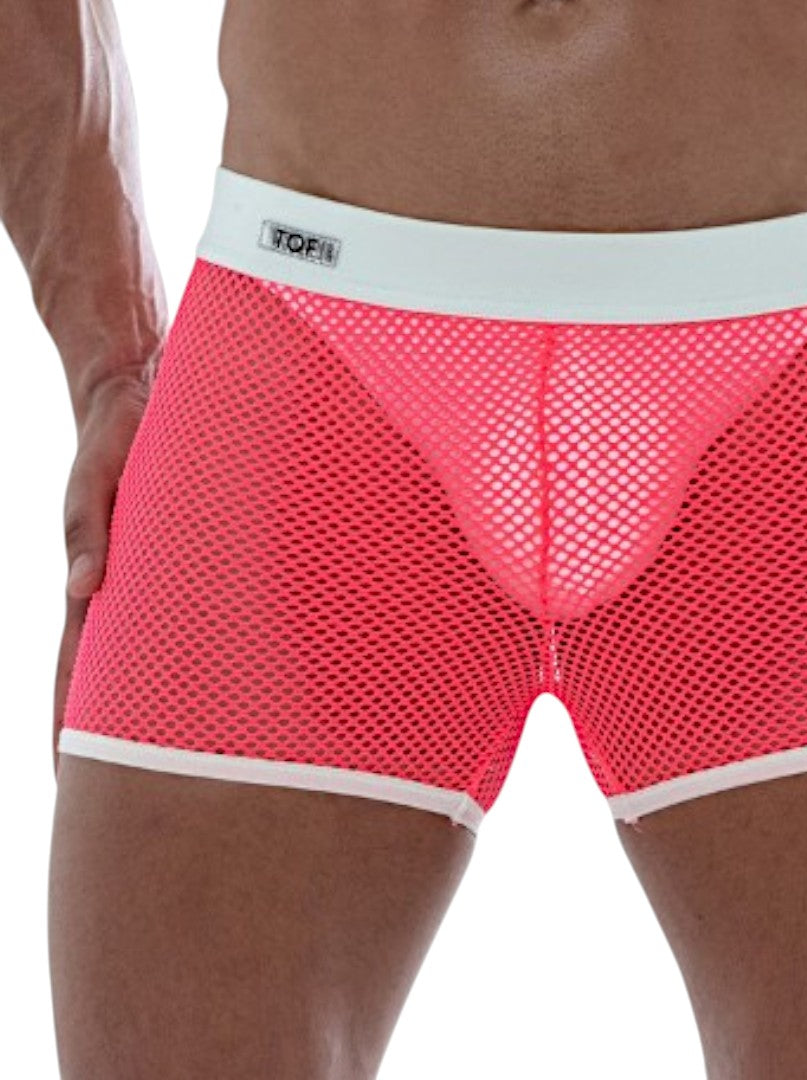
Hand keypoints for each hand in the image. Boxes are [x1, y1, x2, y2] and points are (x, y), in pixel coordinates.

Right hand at [53, 360, 156, 774]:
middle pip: (114, 682)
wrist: (136, 394)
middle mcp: (122, 593)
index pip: (79, 674)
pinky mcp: (178, 557)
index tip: (71, 781)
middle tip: (129, 800)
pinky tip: (213, 682)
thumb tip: (83, 589)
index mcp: (95, 585)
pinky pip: (182, 617)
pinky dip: (189, 654)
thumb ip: (86, 532)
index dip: (74, 727)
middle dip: (117, 737)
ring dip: (154, 707)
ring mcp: (149, 580)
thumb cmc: (113, 438)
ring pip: (150, 658)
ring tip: (176, 763)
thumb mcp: (94, 482)